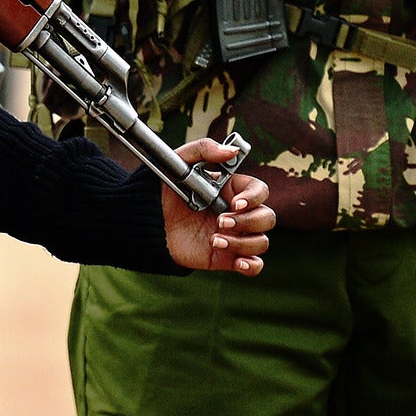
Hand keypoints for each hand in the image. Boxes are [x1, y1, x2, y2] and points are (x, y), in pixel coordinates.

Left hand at [160, 139, 273, 274]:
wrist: (148, 222)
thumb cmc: (165, 189)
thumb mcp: (179, 162)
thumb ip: (203, 149)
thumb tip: (232, 151)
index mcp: (232, 190)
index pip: (260, 191)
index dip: (253, 198)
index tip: (234, 203)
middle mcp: (238, 213)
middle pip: (267, 217)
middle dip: (248, 221)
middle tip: (220, 222)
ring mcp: (234, 235)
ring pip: (261, 241)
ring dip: (243, 243)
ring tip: (214, 240)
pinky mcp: (227, 257)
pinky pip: (254, 264)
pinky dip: (253, 265)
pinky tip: (238, 262)